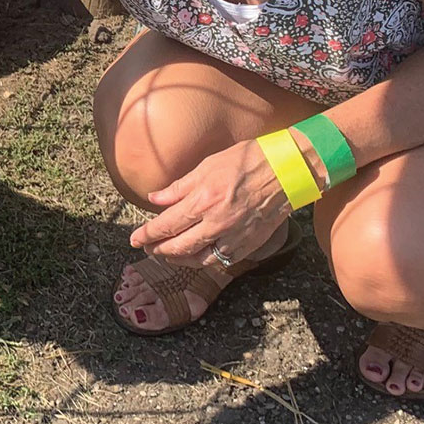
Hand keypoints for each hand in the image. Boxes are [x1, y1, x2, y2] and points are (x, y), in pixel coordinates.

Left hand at [130, 139, 294, 266]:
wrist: (288, 170)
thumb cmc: (247, 161)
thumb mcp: (207, 166)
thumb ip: (178, 188)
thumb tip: (154, 198)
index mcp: (203, 200)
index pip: (166, 225)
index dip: (147, 234)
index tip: (135, 238)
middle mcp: (217, 222)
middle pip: (179, 246)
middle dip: (158, 250)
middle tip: (146, 249)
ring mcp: (234, 236)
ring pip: (199, 259)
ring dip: (179, 259)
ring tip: (167, 254)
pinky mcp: (249, 244)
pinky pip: (222, 261)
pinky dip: (205, 262)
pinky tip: (196, 257)